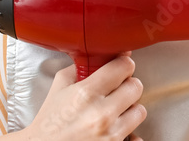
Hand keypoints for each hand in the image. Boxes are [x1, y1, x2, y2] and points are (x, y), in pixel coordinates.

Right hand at [22, 51, 145, 140]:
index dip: (123, 64)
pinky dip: (130, 133)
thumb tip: (99, 55)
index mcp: (86, 93)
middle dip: (127, 85)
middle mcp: (101, 114)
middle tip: (117, 89)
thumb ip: (78, 68)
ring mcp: (110, 135)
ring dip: (129, 109)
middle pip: (136, 87)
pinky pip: (137, 138)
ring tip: (115, 111)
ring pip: (139, 111)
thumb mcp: (58, 88)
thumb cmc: (49, 123)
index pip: (123, 67)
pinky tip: (117, 130)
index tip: (120, 67)